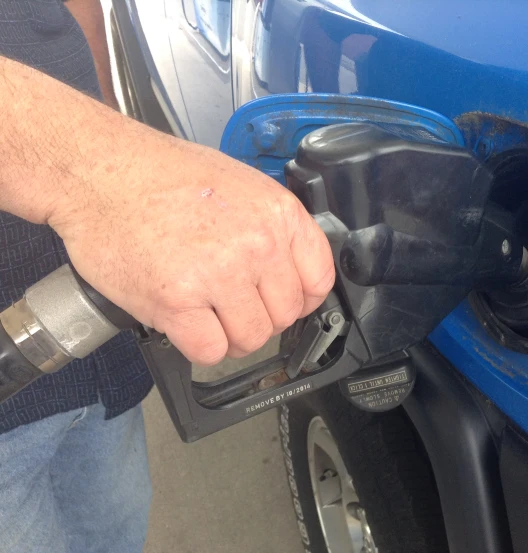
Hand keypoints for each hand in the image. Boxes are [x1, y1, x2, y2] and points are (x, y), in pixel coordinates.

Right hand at [49, 131, 334, 365]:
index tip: (280, 301)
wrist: (99, 169)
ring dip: (230, 337)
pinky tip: (185, 322)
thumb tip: (290, 272)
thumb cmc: (162, 174)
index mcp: (278, 214)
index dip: (300, 299)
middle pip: (284, 316)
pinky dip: (199, 346)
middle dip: (259, 318)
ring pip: (251, 339)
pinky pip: (211, 352)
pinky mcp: (177, 302)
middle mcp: (257, 246)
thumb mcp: (242, 185)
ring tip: (207, 316)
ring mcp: (218, 275)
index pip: (318, 281)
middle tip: (231, 307)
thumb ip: (272, 229)